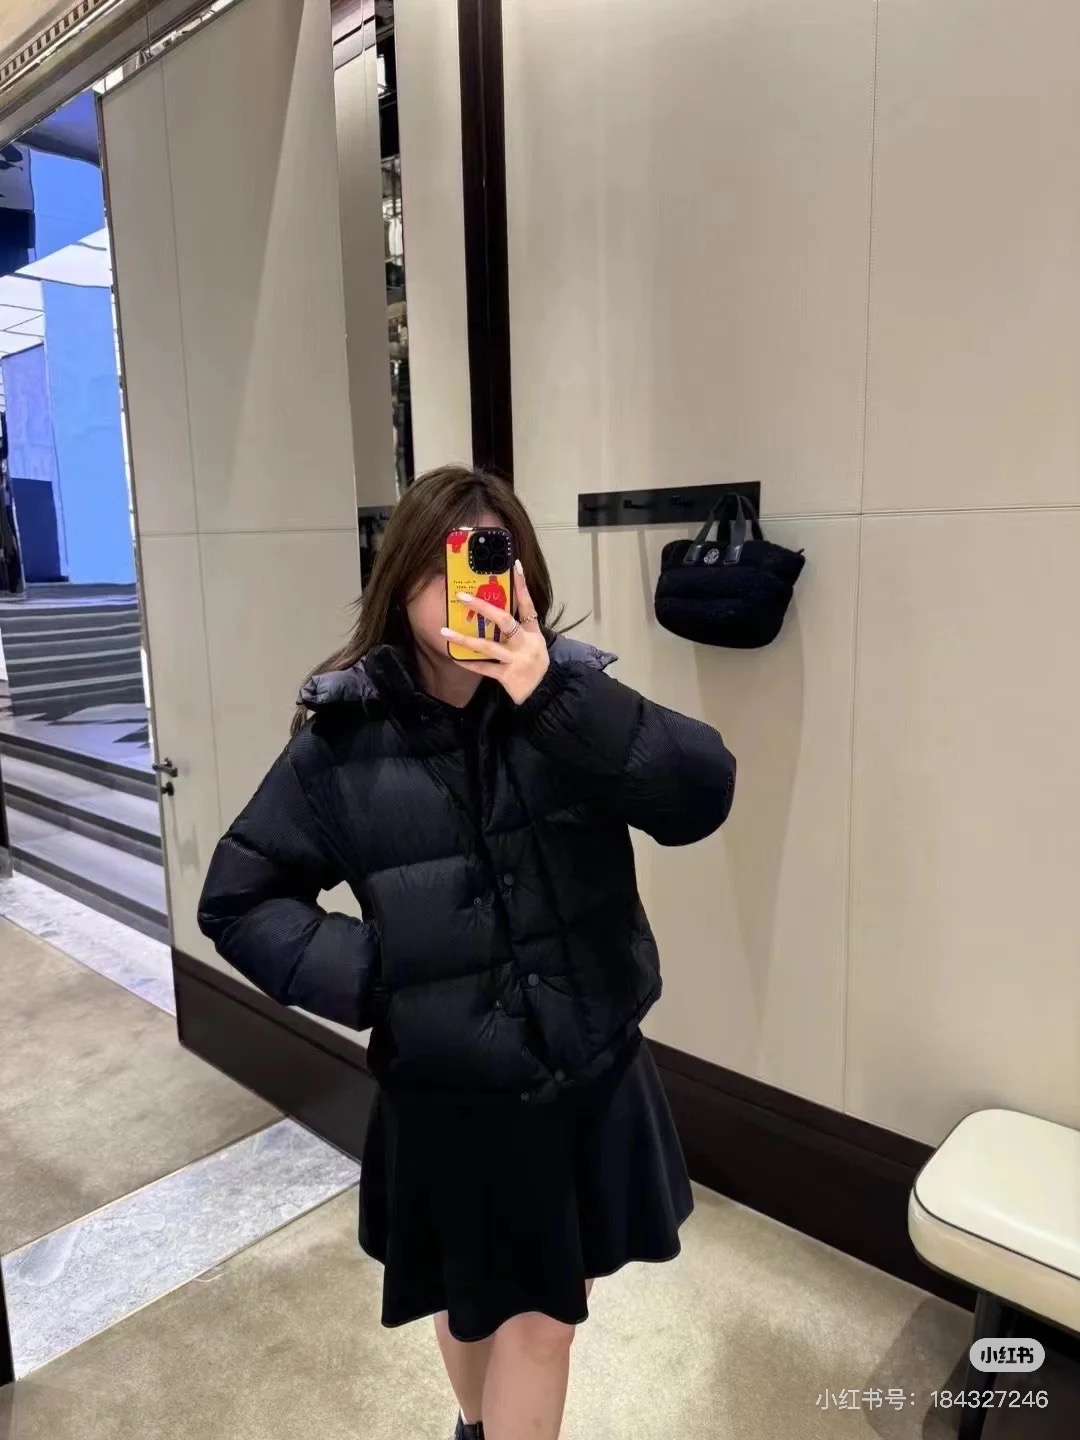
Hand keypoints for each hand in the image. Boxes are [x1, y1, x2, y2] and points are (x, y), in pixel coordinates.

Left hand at [441, 560, 549, 704]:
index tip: (515, 566)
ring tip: (445, 631)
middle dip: (483, 607)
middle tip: (463, 596)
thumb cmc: (533, 665)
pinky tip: (455, 657)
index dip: (522, 585)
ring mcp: (517, 660)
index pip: (527, 604)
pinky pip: (485, 668)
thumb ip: (518, 630)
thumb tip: (492, 612)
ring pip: (488, 645)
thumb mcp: (532, 644)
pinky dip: (470, 663)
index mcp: (533, 633)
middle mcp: (526, 643)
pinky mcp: (509, 676)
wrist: (545, 693)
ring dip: (465, 638)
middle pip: (504, 620)